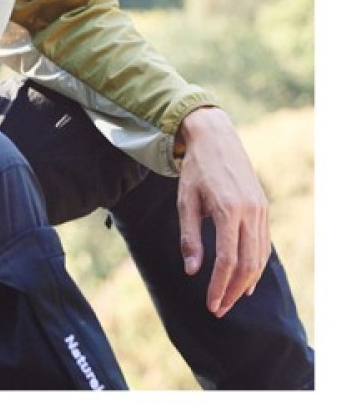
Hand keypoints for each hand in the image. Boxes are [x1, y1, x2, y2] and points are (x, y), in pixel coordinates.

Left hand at [176, 106, 270, 316]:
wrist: (216, 139)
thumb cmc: (195, 170)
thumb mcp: (185, 201)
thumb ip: (190, 237)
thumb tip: (192, 271)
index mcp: (229, 211)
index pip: (227, 261)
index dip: (219, 286)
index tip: (210, 305)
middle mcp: (250, 213)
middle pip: (247, 265)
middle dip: (233, 291)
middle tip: (219, 309)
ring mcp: (261, 211)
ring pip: (259, 258)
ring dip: (245, 282)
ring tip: (229, 299)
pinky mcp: (263, 209)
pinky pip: (263, 245)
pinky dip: (255, 265)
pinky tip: (246, 280)